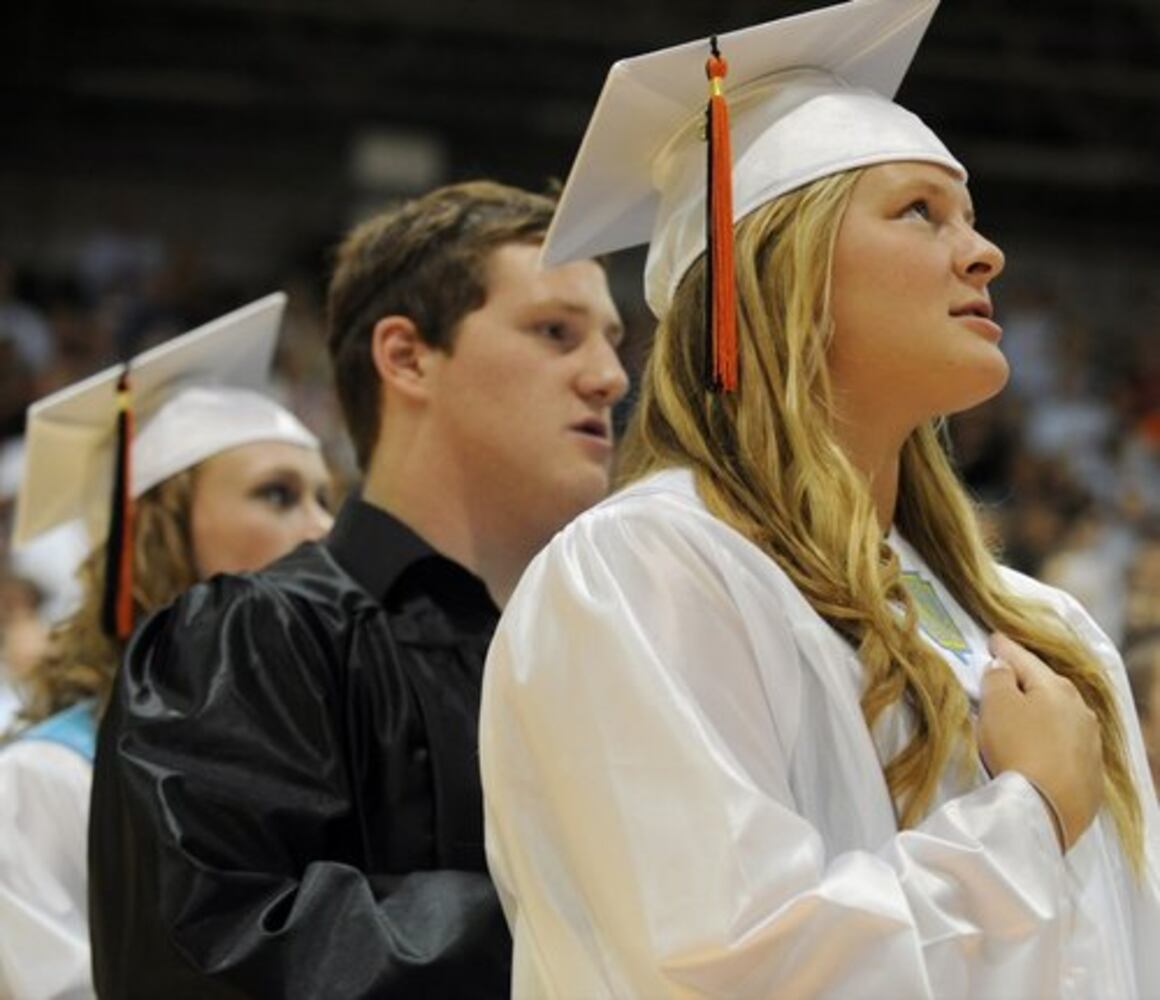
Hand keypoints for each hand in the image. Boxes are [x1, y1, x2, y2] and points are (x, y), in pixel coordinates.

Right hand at [978, 632, 1102, 850]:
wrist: (1047, 809)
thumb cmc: (1018, 748)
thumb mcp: (996, 704)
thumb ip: (998, 678)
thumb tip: (1004, 669)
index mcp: (1056, 688)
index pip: (1025, 660)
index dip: (1005, 648)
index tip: (994, 639)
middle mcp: (1080, 710)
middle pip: (1047, 686)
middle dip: (1027, 678)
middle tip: (1006, 672)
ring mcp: (1089, 743)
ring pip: (1061, 715)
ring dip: (1042, 710)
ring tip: (1023, 710)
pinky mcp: (1090, 774)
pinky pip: (1067, 745)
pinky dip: (1051, 738)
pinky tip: (1041, 745)